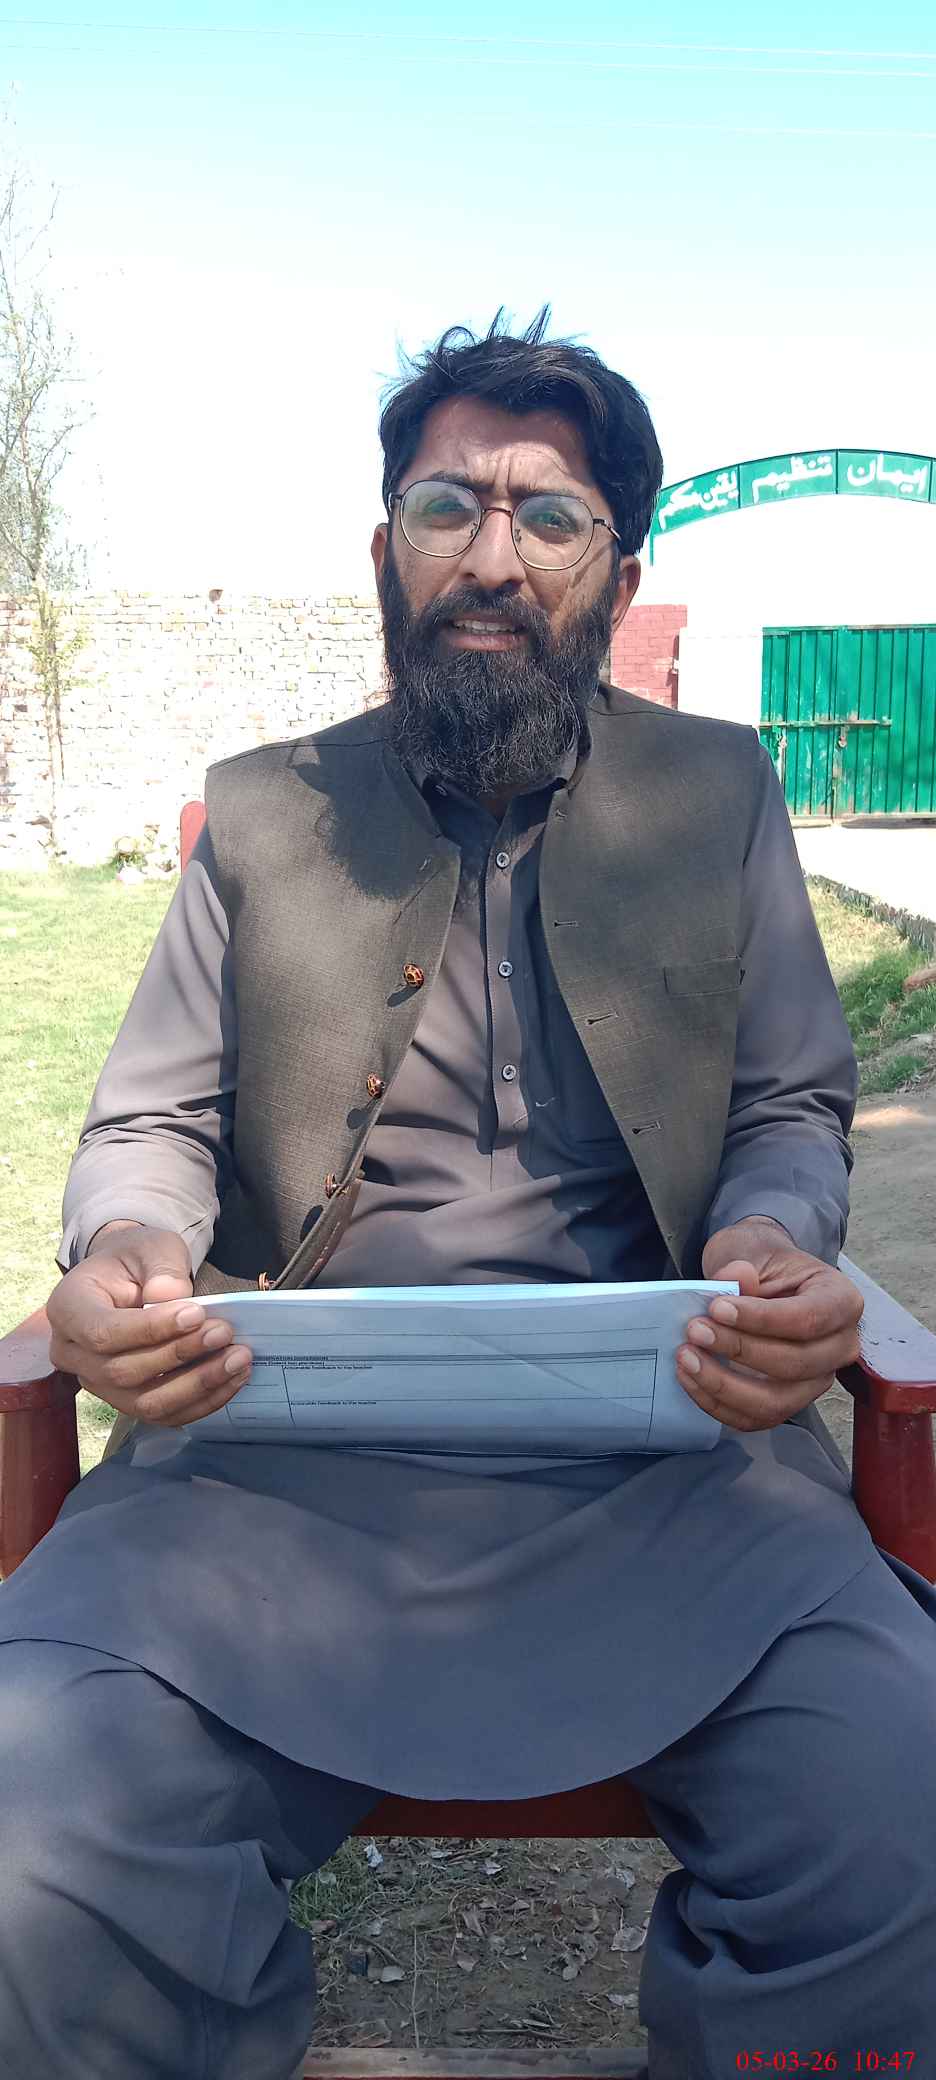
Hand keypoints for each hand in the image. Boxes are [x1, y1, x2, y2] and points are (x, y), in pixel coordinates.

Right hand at [46, 1223, 253, 1428]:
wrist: (128, 1279)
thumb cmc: (135, 1259)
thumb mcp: (149, 1246)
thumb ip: (160, 1266)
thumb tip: (171, 1296)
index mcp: (68, 1309)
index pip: (103, 1332)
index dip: (151, 1330)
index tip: (197, 1314)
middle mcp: (72, 1354)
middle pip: (124, 1372)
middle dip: (180, 1355)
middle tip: (225, 1333)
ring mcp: (97, 1384)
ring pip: (145, 1403)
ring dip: (197, 1386)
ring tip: (238, 1360)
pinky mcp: (125, 1401)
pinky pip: (163, 1415)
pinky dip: (201, 1402)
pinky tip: (232, 1379)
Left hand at [675, 1218, 863, 1432]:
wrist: (759, 1280)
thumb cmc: (762, 1266)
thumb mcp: (753, 1253)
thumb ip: (745, 1267)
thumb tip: (738, 1278)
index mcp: (841, 1301)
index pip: (809, 1319)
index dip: (761, 1318)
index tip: (717, 1308)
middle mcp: (840, 1346)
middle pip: (795, 1363)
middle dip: (739, 1350)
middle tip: (695, 1331)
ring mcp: (817, 1380)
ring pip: (777, 1401)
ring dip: (725, 1384)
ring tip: (687, 1358)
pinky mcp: (789, 1403)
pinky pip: (755, 1418)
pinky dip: (718, 1403)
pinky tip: (690, 1378)